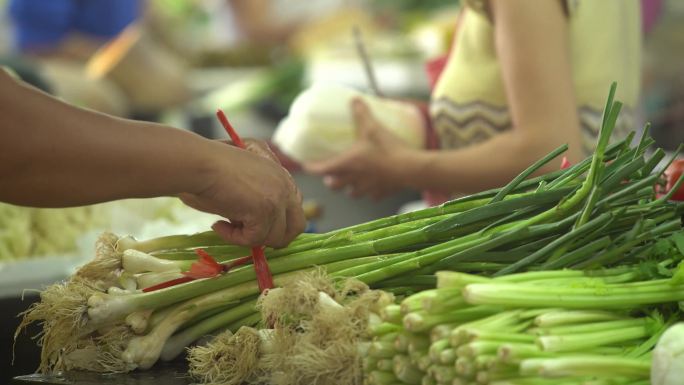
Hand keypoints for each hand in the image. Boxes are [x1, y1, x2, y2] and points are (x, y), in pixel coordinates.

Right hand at [179, 141, 304, 247]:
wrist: (196, 162)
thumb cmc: (208, 164)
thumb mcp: (241, 172)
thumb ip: (257, 188)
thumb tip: (253, 215)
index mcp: (281, 173)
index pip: (294, 206)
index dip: (275, 220)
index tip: (251, 222)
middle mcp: (285, 184)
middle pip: (296, 226)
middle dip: (273, 236)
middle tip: (248, 234)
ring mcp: (277, 197)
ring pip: (276, 238)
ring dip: (248, 237)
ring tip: (225, 225)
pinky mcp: (264, 211)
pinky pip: (255, 239)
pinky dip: (233, 238)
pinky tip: (217, 225)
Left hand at [305, 99, 411, 199]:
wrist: (410, 169)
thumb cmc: (388, 150)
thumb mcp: (373, 128)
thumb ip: (362, 114)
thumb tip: (354, 99)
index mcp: (346, 164)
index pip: (320, 169)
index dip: (311, 167)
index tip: (306, 165)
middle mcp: (353, 179)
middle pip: (333, 185)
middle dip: (330, 179)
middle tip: (331, 173)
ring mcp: (366, 189)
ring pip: (351, 193)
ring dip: (349, 187)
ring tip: (352, 179)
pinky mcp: (380, 193)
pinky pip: (371, 195)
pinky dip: (370, 191)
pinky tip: (374, 184)